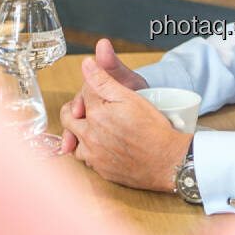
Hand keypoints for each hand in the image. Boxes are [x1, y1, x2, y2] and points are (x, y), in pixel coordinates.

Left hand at [60, 56, 190, 191]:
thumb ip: (103, 80)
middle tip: (85, 108)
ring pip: (74, 141)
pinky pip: (86, 159)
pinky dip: (91, 151)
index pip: (82, 94)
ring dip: (79, 134)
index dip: (91, 89)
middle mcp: (89, 136)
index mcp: (96, 114)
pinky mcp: (101, 170)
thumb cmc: (153, 128)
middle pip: (68, 118)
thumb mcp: (130, 97)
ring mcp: (94, 156)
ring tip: (94, 128)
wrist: (167, 160)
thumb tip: (86, 63)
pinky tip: (103, 146)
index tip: (100, 90)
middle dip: (74, 110)